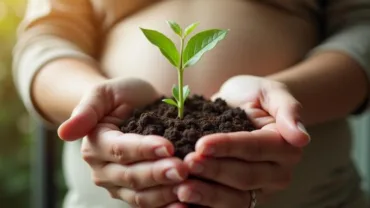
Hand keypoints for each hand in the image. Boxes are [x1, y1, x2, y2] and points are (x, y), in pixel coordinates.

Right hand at [58, 78, 188, 207]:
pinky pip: (149, 204)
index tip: (167, 146)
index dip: (143, 149)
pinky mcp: (135, 193)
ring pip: (141, 195)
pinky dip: (167, 204)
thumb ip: (87, 110)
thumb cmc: (121, 97)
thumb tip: (64, 132)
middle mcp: (104, 169)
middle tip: (183, 169)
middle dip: (158, 173)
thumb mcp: (104, 93)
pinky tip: (186, 203)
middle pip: (131, 176)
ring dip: (165, 192)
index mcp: (96, 145)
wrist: (132, 107)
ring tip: (188, 184)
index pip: (120, 149)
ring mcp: (119, 185)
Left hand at [174, 75, 309, 207]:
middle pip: (244, 177)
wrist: (238, 104)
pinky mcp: (239, 197)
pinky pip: (224, 207)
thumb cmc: (253, 96)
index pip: (255, 149)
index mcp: (285, 148)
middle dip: (215, 171)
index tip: (202, 144)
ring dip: (208, 195)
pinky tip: (183, 203)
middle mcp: (276, 174)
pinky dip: (203, 207)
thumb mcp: (270, 92)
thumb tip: (302, 137)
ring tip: (182, 188)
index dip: (228, 147)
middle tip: (188, 163)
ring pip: (235, 199)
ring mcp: (258, 190)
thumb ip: (288, 109)